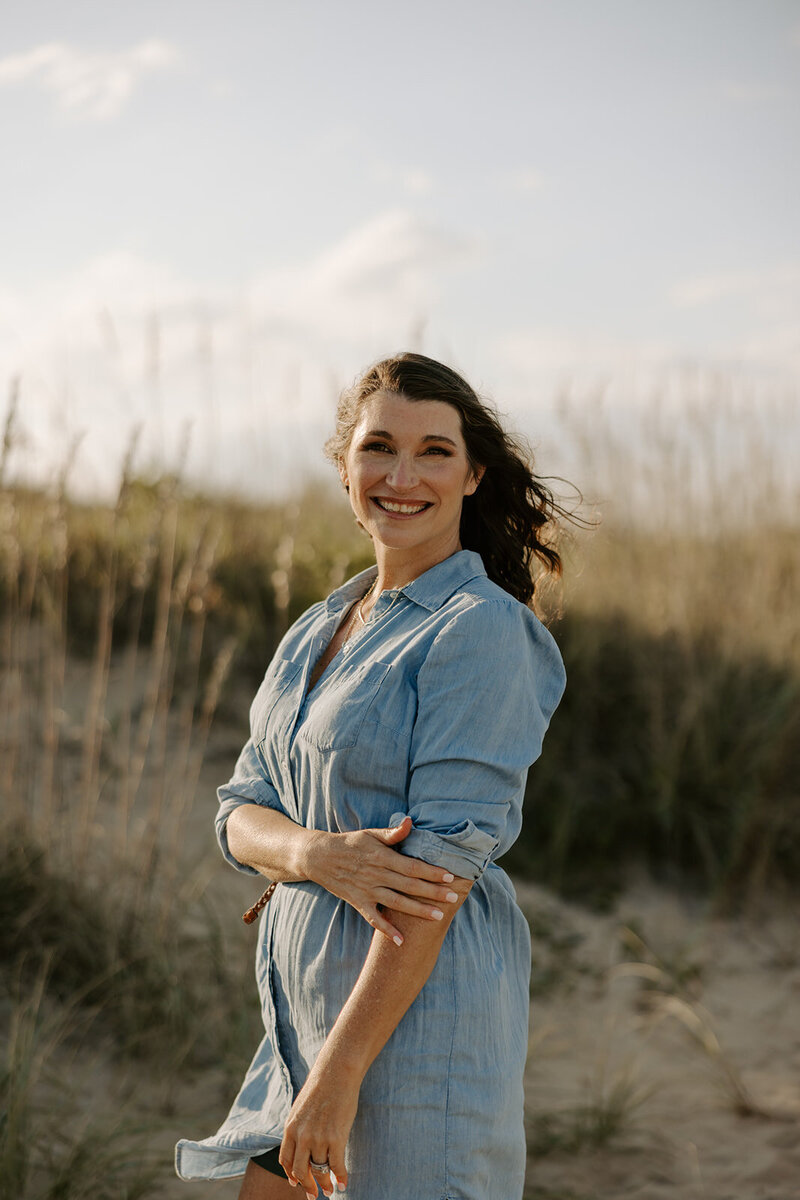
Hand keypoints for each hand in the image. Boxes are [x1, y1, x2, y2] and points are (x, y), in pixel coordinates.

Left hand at [279, 1069, 356, 1196]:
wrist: (336, 1073)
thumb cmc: (320, 1087)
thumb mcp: (301, 1108)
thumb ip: (299, 1127)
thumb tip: (301, 1144)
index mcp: (290, 1128)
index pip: (286, 1161)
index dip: (291, 1175)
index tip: (296, 1184)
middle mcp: (302, 1136)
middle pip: (300, 1171)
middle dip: (307, 1186)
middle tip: (313, 1195)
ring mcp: (319, 1138)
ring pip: (320, 1170)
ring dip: (325, 1184)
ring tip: (331, 1190)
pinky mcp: (336, 1138)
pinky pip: (336, 1166)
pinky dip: (340, 1177)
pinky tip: (343, 1183)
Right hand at [304, 815, 459, 944]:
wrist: (319, 857)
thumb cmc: (350, 843)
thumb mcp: (370, 834)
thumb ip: (392, 833)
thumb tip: (410, 822)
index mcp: (382, 857)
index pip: (412, 866)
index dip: (431, 872)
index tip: (449, 876)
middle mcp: (377, 875)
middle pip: (409, 886)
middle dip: (433, 892)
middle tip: (454, 898)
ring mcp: (367, 891)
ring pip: (397, 903)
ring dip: (418, 911)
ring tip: (438, 916)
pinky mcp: (358, 902)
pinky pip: (374, 919)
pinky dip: (387, 930)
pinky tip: (401, 941)